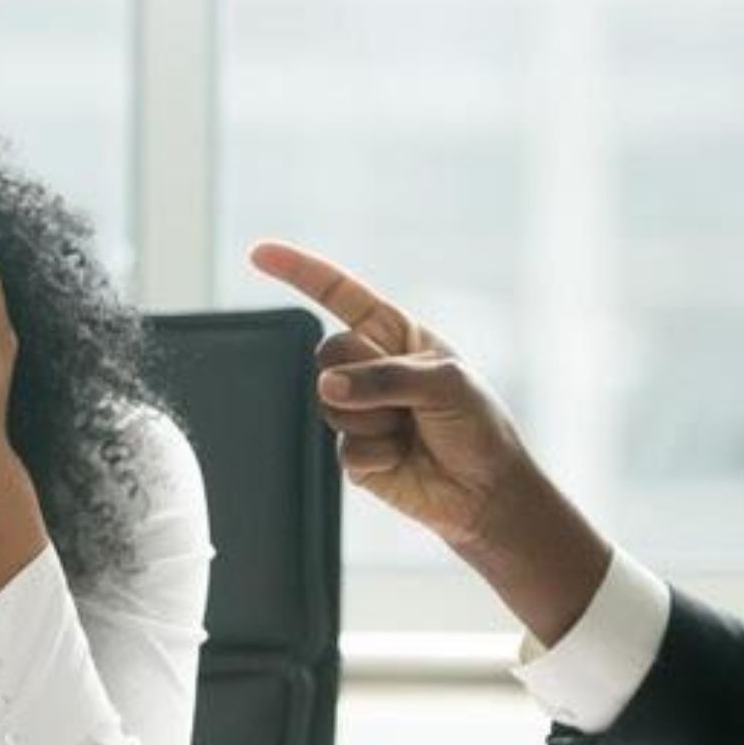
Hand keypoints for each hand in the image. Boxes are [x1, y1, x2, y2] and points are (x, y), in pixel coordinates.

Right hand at [250, 240, 609, 644]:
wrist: (485, 491)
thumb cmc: (476, 425)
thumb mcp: (444, 383)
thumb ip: (384, 377)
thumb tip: (326, 387)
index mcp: (394, 335)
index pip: (339, 295)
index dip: (299, 272)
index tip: (258, 253)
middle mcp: (370, 368)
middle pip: (328, 354)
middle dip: (361, 376)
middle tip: (404, 399)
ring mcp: (358, 410)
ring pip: (330, 404)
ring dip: (374, 420)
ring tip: (409, 431)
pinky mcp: (353, 453)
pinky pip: (343, 448)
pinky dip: (377, 455)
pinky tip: (403, 460)